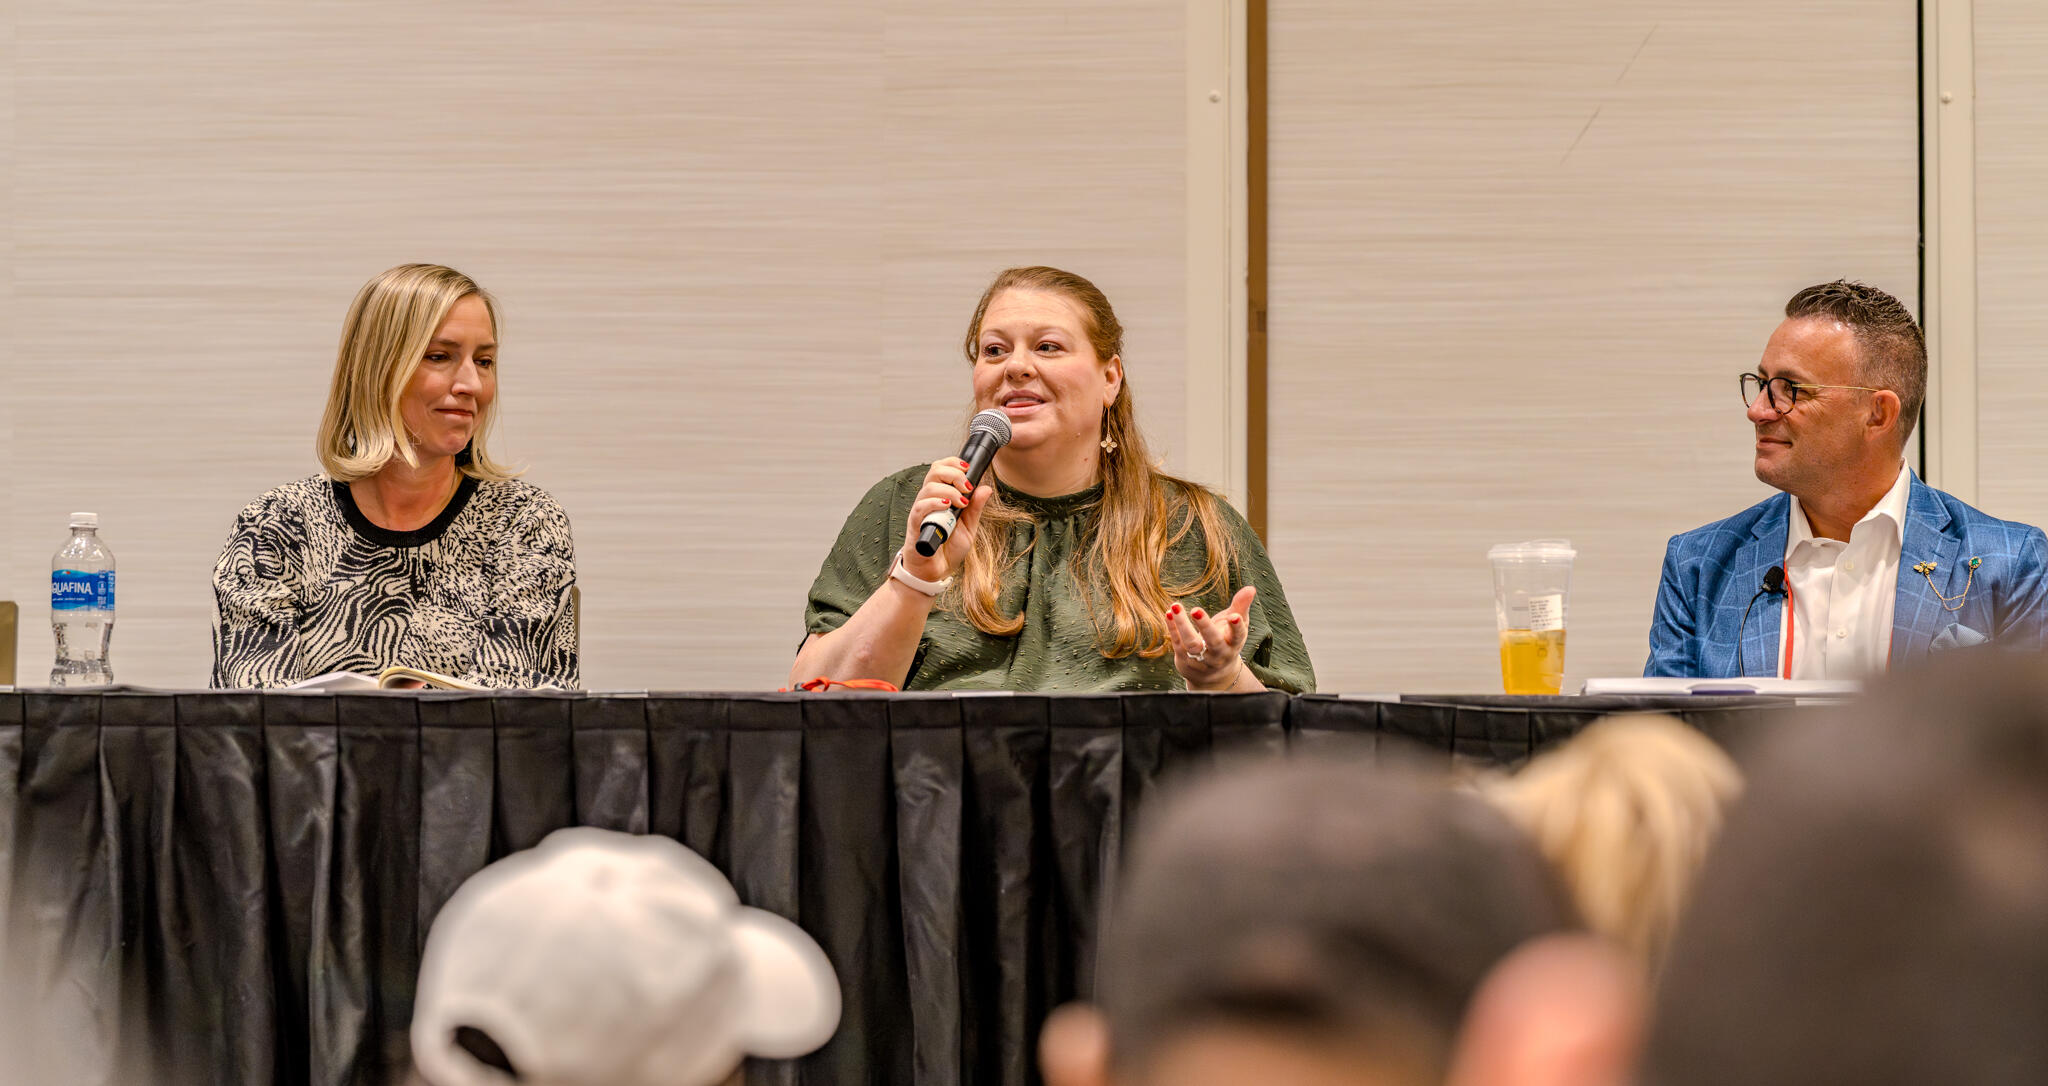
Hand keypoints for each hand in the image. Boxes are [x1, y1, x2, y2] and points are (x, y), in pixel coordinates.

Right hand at [900, 458, 992, 581]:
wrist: (936, 572)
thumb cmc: (948, 549)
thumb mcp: (968, 527)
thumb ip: (975, 508)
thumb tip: (986, 488)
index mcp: (940, 496)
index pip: (941, 469)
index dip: (953, 463)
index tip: (968, 468)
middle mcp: (929, 500)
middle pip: (934, 471)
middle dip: (953, 473)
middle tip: (967, 487)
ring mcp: (921, 512)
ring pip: (929, 487)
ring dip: (948, 490)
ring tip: (961, 502)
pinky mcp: (915, 525)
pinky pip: (920, 508)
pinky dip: (934, 503)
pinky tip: (946, 506)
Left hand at [1168, 586, 1256, 690]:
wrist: (1214, 674)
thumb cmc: (1227, 640)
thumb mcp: (1237, 625)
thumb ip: (1241, 606)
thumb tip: (1251, 588)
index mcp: (1234, 644)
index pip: (1237, 636)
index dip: (1236, 627)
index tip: (1234, 616)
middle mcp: (1219, 654)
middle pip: (1213, 642)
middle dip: (1204, 626)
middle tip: (1196, 610)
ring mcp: (1201, 659)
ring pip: (1192, 644)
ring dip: (1182, 625)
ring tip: (1176, 606)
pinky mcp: (1185, 660)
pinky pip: (1177, 643)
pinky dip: (1172, 628)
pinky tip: (1169, 613)